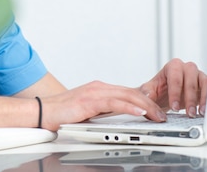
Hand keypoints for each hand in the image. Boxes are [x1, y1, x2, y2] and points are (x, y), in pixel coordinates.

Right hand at [41, 80, 167, 129]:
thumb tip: (119, 119)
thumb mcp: (88, 111)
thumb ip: (103, 111)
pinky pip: (114, 103)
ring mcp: (94, 92)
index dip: (145, 101)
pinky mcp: (89, 100)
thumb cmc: (62, 113)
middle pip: (131, 93)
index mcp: (99, 89)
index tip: (156, 111)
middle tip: (162, 115)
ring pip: (127, 96)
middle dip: (150, 104)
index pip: (128, 93)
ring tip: (157, 116)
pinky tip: (140, 113)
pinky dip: (130, 108)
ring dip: (145, 106)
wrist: (43, 111)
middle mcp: (99, 87)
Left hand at [139, 58, 206, 116]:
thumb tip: (148, 95)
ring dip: (202, 99)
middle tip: (188, 113)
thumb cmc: (158, 91)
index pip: (175, 77)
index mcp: (172, 66)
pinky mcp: (205, 84)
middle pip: (191, 79)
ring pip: (204, 83)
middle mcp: (186, 68)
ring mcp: (197, 75)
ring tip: (197, 114)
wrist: (164, 96)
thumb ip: (147, 92)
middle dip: (189, 98)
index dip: (175, 93)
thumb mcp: (149, 91)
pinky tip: (204, 111)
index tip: (174, 106)